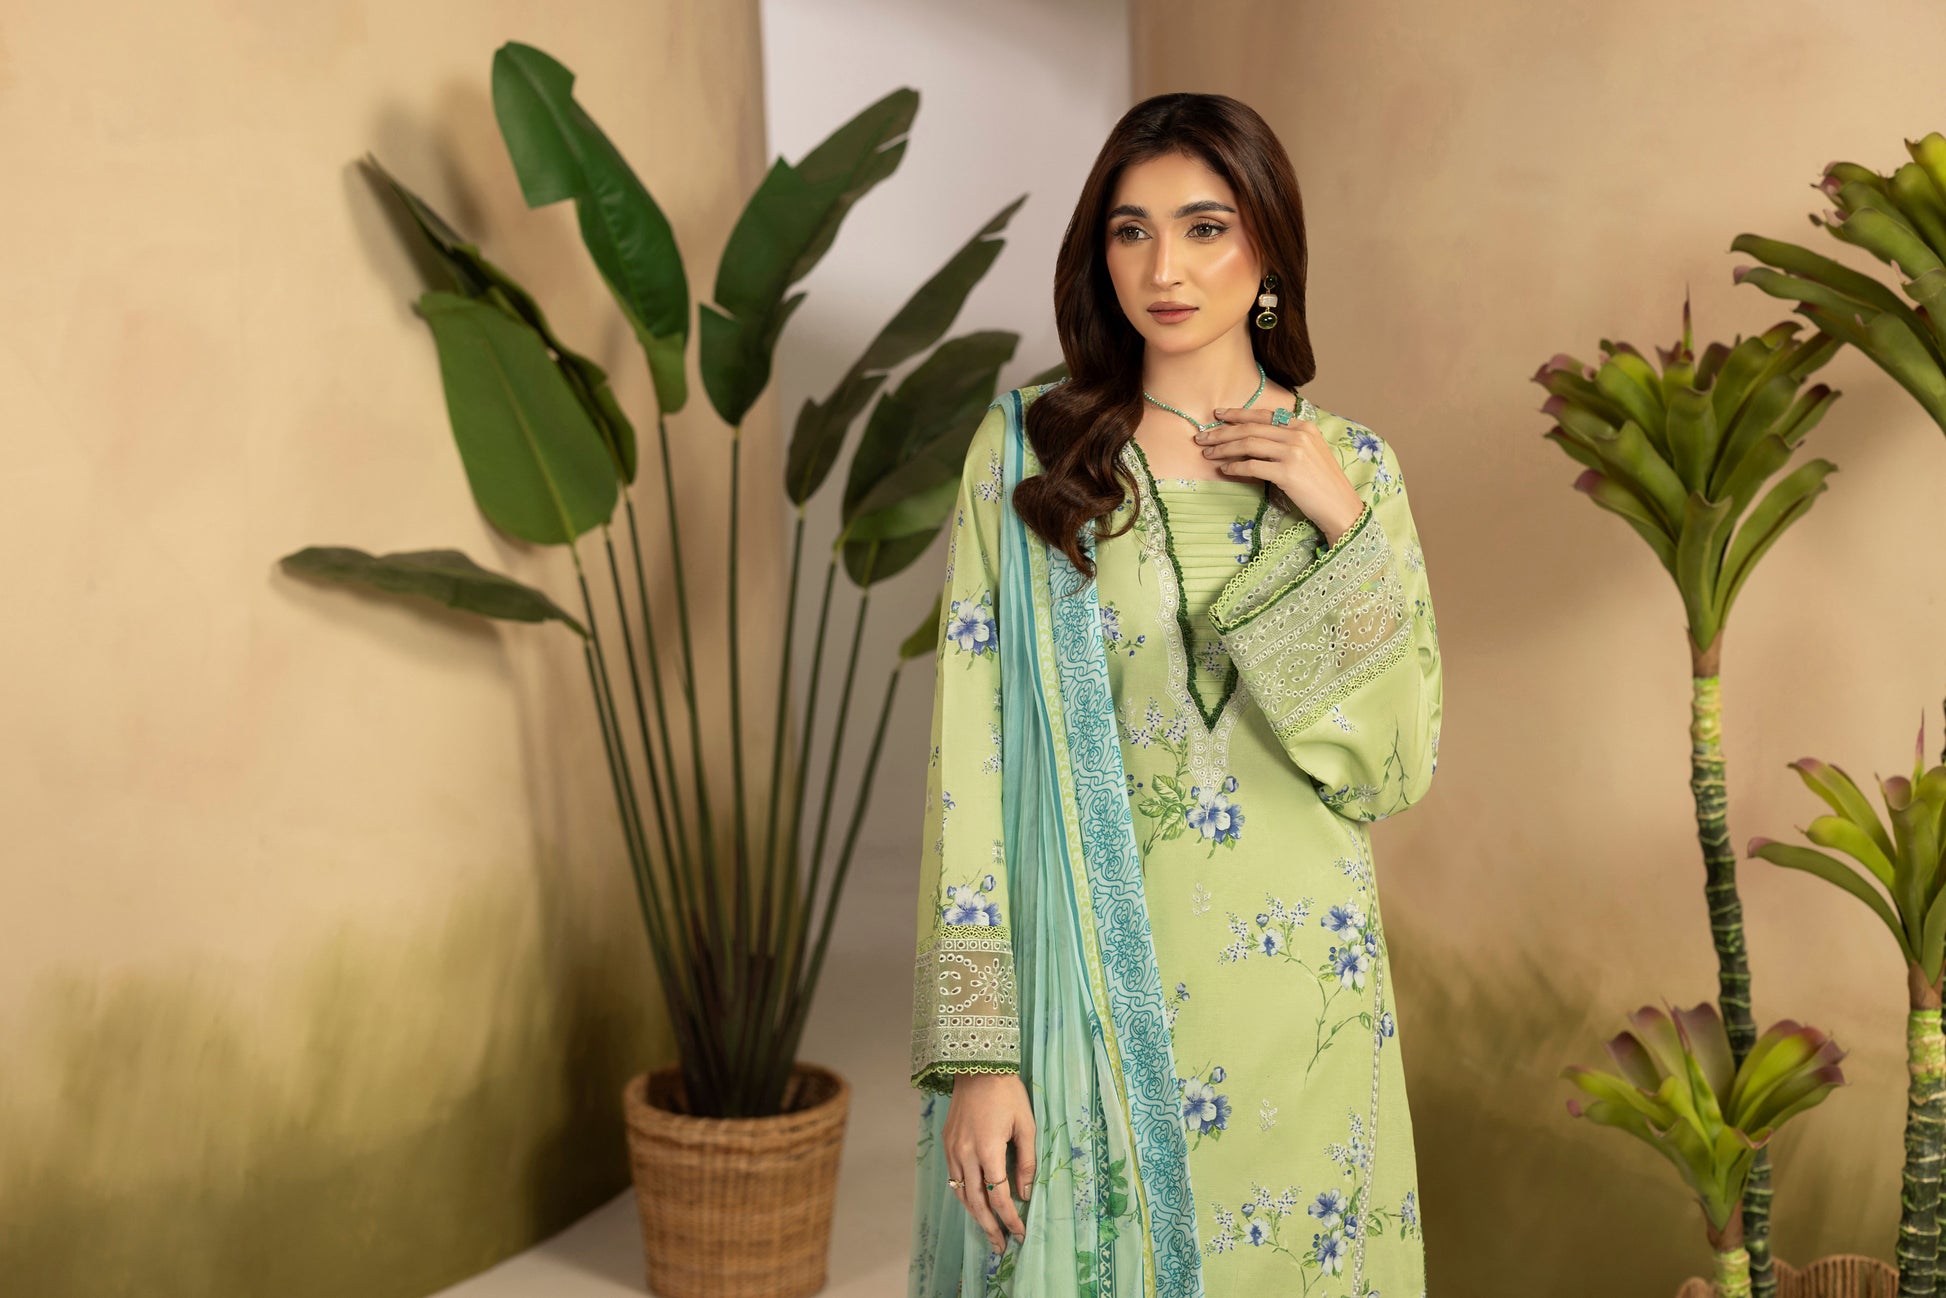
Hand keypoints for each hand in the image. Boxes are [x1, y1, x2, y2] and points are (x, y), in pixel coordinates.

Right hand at [944, 1072, 1036, 1252]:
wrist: (977, 1066)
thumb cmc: (1007, 1093)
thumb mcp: (1026, 1125)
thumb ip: (1027, 1161)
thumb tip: (1025, 1192)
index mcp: (988, 1150)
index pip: (999, 1196)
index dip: (1010, 1219)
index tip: (1020, 1233)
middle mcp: (965, 1154)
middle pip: (976, 1203)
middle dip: (989, 1227)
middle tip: (1000, 1247)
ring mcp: (952, 1149)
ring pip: (961, 1193)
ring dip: (975, 1215)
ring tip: (988, 1230)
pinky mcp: (947, 1143)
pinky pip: (954, 1178)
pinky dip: (965, 1195)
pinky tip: (975, 1203)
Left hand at [1200, 404, 1363, 545]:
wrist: (1341, 506)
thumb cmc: (1322, 484)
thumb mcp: (1308, 454)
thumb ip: (1285, 442)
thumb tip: (1249, 442)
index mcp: (1304, 426)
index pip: (1264, 415)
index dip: (1238, 414)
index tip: (1218, 415)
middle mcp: (1299, 435)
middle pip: (1251, 428)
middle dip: (1222, 432)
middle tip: (1202, 437)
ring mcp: (1294, 453)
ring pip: (1248, 444)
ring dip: (1224, 449)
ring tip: (1208, 454)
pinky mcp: (1288, 473)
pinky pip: (1252, 466)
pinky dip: (1235, 467)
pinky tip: (1224, 470)